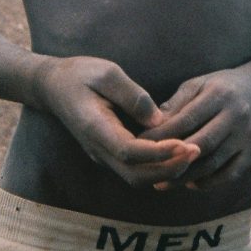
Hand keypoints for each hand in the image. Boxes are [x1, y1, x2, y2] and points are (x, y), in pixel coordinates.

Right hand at [33, 56, 199, 187]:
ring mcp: (103, 155)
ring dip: (165, 171)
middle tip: (197, 151)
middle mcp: (98, 149)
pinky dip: (158, 167)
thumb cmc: (80, 75)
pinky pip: (135, 170)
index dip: (158, 152)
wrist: (53, 86)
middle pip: (135, 175)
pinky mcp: (110, 154)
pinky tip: (178, 153)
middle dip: (168, 168)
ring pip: (136, 178)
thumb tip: (159, 119)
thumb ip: (132, 95)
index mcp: (95, 128)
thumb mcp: (106, 72)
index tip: (185, 143)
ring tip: (193, 153)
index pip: (129, 152)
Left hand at [147, 62, 250, 186]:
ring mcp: (247, 135)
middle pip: (201, 144)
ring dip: (187, 177)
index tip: (141, 145)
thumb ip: (176, 104)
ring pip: (214, 163)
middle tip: (150, 170)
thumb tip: (151, 126)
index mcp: (218, 95)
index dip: (163, 135)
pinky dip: (209, 182)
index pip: (187, 119)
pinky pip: (230, 174)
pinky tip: (192, 184)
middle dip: (173, 160)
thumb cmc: (223, 86)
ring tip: (165, 183)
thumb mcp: (200, 84)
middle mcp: (236, 115)